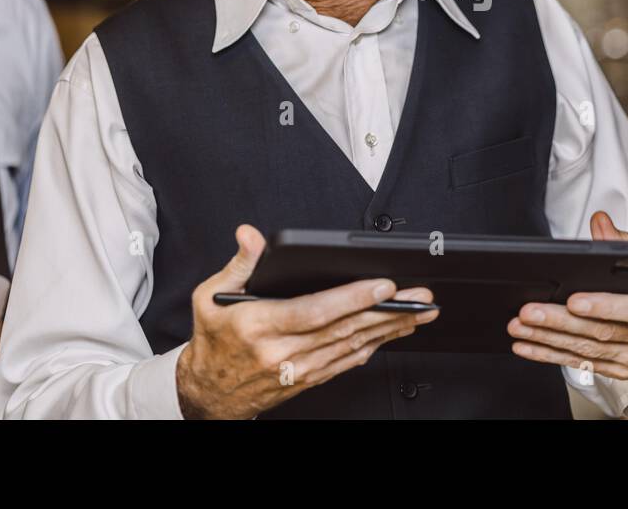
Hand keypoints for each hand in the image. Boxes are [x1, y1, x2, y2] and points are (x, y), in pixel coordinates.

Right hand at [175, 225, 439, 418]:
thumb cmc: (213, 342)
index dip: (352, 298)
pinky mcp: (308, 380)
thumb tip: (251, 235)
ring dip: (388, 329)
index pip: (315, 311)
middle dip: (386, 311)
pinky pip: (346, 363)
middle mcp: (282, 352)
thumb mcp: (210, 296)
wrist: (208, 392)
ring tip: (418, 312)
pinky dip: (372, 347)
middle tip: (418, 297)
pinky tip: (391, 334)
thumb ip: (239, 264)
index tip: (382, 285)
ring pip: (352, 347)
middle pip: (344, 329)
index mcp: (259, 326)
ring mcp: (298, 369)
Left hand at [507, 211, 627, 380]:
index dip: (604, 306)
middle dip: (560, 322)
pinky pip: (582, 363)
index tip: (573, 300)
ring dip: (548, 339)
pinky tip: (528, 347)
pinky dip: (551, 355)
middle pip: (603, 332)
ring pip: (588, 350)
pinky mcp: (621, 372)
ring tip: (519, 327)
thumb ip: (626, 243)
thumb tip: (599, 223)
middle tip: (528, 312)